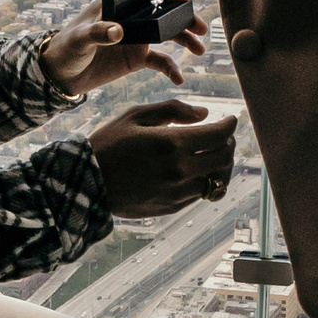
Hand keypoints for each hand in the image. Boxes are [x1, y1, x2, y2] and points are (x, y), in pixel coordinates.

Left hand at [42, 0, 208, 96]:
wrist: (61, 75)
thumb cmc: (65, 49)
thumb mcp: (79, 39)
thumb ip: (98, 33)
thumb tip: (117, 31)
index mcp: (118, 5)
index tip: (185, 2)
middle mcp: (131, 18)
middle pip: (163, 14)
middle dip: (184, 20)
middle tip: (201, 29)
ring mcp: (136, 38)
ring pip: (167, 36)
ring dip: (185, 41)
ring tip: (200, 51)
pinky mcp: (137, 58)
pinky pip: (160, 61)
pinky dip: (171, 68)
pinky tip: (178, 78)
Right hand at [87, 100, 238, 217]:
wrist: (86, 184)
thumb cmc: (108, 145)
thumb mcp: (135, 116)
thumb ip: (173, 110)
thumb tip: (205, 114)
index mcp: (171, 143)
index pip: (219, 135)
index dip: (230, 125)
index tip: (230, 119)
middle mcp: (179, 170)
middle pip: (224, 158)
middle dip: (229, 143)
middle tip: (222, 136)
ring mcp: (177, 192)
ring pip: (217, 179)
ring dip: (221, 165)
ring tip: (212, 154)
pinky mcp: (172, 207)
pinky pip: (201, 193)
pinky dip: (205, 180)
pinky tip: (195, 170)